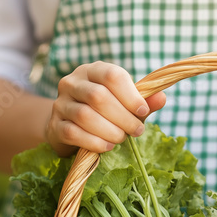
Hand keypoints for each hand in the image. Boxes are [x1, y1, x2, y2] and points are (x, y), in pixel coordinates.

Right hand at [47, 62, 166, 155]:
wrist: (70, 127)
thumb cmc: (103, 112)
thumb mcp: (124, 103)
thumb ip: (143, 101)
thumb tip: (162, 98)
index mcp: (92, 70)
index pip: (111, 76)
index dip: (130, 95)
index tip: (143, 111)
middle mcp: (72, 82)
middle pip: (98, 96)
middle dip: (122, 117)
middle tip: (136, 131)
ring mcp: (60, 103)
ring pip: (85, 116)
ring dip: (109, 130)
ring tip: (122, 139)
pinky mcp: (54, 125)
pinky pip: (74, 133)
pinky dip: (94, 142)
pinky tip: (107, 147)